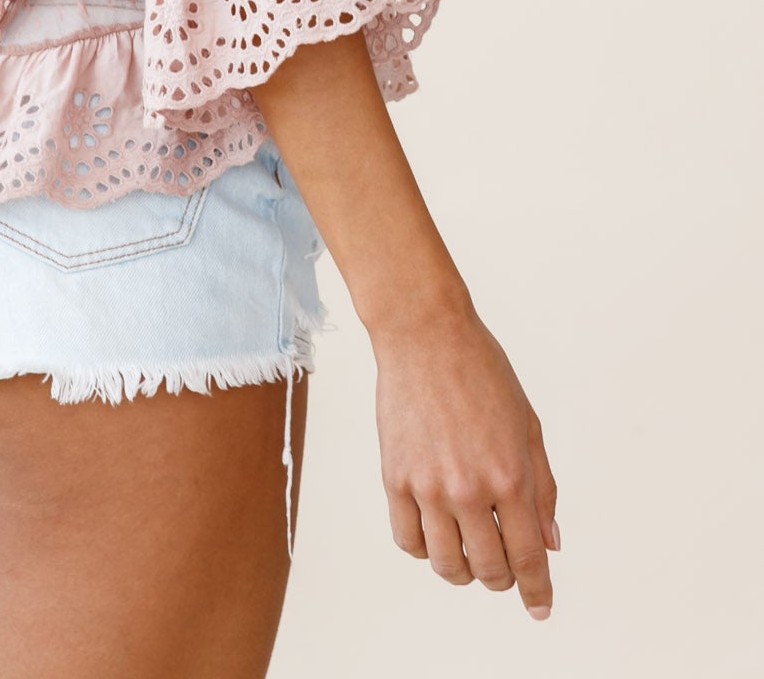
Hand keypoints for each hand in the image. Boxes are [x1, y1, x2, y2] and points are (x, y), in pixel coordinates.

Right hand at [372, 299, 558, 620]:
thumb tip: (548, 544)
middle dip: (503, 579)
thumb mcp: (528, 427)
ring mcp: (428, 486)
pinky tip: (436, 532)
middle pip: (488, 570)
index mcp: (510, 477)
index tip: (540, 608)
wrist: (425, 335)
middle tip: (505, 570)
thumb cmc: (483, 373)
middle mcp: (469, 490)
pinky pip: (408, 540)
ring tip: (468, 553)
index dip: (538, 592)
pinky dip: (424, 549)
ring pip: (446, 565)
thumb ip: (543, 488)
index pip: (528, 559)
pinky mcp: (394, 478)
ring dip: (462, 570)